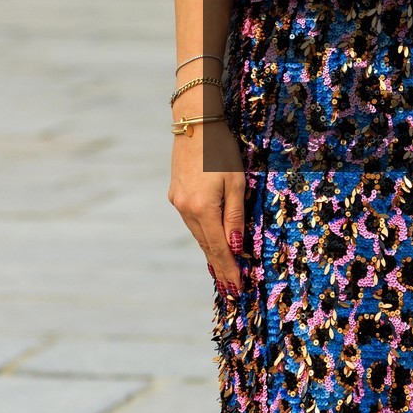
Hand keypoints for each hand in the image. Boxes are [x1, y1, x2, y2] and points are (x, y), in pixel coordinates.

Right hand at [169, 121, 246, 294]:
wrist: (194, 123)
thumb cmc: (221, 150)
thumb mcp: (236, 182)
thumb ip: (235, 216)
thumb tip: (235, 247)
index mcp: (202, 209)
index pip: (219, 248)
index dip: (229, 269)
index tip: (237, 288)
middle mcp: (185, 210)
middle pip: (206, 245)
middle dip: (220, 267)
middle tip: (232, 289)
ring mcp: (177, 203)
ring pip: (198, 234)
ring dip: (211, 252)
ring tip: (224, 272)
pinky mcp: (175, 195)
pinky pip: (192, 222)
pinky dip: (204, 235)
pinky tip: (211, 242)